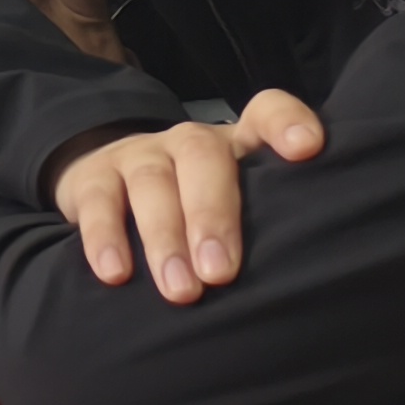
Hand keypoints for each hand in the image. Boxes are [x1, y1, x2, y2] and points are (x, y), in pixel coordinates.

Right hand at [48, 94, 325, 303]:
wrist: (114, 187)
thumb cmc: (201, 214)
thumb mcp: (241, 210)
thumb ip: (273, 228)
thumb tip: (311, 291)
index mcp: (238, 146)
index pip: (266, 112)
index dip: (286, 123)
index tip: (307, 149)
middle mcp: (189, 143)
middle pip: (203, 156)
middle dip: (211, 214)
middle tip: (219, 272)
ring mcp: (138, 155)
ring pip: (151, 182)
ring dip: (164, 237)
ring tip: (179, 290)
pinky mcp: (93, 177)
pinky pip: (98, 201)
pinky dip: (105, 238)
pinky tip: (116, 274)